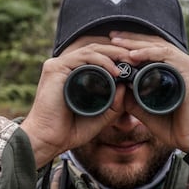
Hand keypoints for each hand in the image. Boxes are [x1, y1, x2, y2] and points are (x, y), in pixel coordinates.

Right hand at [21, 36, 132, 167]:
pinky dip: (101, 61)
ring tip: (131, 62)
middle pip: (98, 49)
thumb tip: (127, 86)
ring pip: (92, 49)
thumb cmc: (71, 129)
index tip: (138, 64)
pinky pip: (83, 58)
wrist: (49, 140)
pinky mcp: (56, 68)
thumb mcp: (101, 115)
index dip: (119, 56)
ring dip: (114, 54)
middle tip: (139, 58)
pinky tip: (115, 71)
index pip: (100, 56)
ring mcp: (60, 64)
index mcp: (75, 72)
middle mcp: (67, 65)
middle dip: (120, 52)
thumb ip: (115, 103)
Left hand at [109, 31, 188, 151]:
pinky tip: (133, 54)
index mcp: (175, 69)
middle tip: (111, 36)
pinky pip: (167, 56)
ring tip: (117, 42)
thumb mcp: (148, 110)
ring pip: (159, 46)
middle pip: (154, 44)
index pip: (152, 50)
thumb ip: (134, 100)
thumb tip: (117, 89)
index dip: (133, 45)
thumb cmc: (176, 126)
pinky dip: (149, 53)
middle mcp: (183, 64)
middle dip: (131, 40)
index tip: (113, 44)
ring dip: (137, 44)